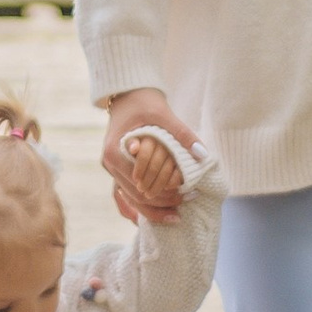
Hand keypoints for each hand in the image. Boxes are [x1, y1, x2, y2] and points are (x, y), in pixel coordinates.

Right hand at [101, 88, 197, 222]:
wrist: (128, 96)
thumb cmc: (144, 103)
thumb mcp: (163, 114)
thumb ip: (182, 134)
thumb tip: (202, 154)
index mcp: (115, 152)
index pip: (139, 183)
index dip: (163, 192)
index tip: (185, 194)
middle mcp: (109, 164)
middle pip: (135, 195)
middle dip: (161, 203)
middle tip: (186, 203)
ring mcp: (112, 169)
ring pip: (131, 200)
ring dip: (153, 209)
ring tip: (177, 215)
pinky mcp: (119, 171)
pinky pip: (128, 196)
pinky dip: (143, 206)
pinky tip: (160, 215)